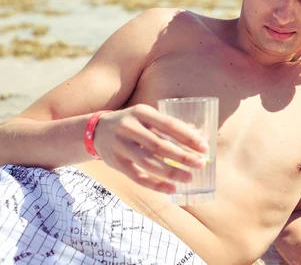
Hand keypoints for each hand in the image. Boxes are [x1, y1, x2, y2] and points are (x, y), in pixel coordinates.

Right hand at [93, 104, 208, 192]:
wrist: (95, 130)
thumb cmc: (131, 123)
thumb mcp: (146, 118)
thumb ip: (168, 126)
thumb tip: (200, 135)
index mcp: (141, 112)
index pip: (169, 125)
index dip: (188, 137)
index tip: (204, 147)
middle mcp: (129, 127)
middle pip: (160, 145)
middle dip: (183, 156)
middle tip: (200, 164)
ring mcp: (121, 146)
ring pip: (149, 163)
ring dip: (171, 172)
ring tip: (189, 178)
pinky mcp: (116, 163)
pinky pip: (138, 177)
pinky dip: (156, 185)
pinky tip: (171, 189)